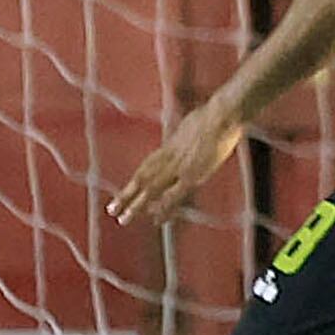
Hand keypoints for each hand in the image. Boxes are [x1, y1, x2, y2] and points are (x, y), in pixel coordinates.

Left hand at [110, 100, 246, 227]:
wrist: (222, 114)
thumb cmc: (215, 114)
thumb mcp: (193, 123)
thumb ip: (186, 135)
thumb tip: (185, 134)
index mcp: (170, 146)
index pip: (147, 167)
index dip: (135, 180)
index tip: (124, 192)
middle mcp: (170, 158)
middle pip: (143, 178)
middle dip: (126, 195)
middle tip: (111, 209)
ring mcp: (179, 167)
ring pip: (152, 189)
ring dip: (137, 205)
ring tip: (124, 219)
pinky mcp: (192, 176)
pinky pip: (174, 195)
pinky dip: (164, 208)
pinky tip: (156, 220)